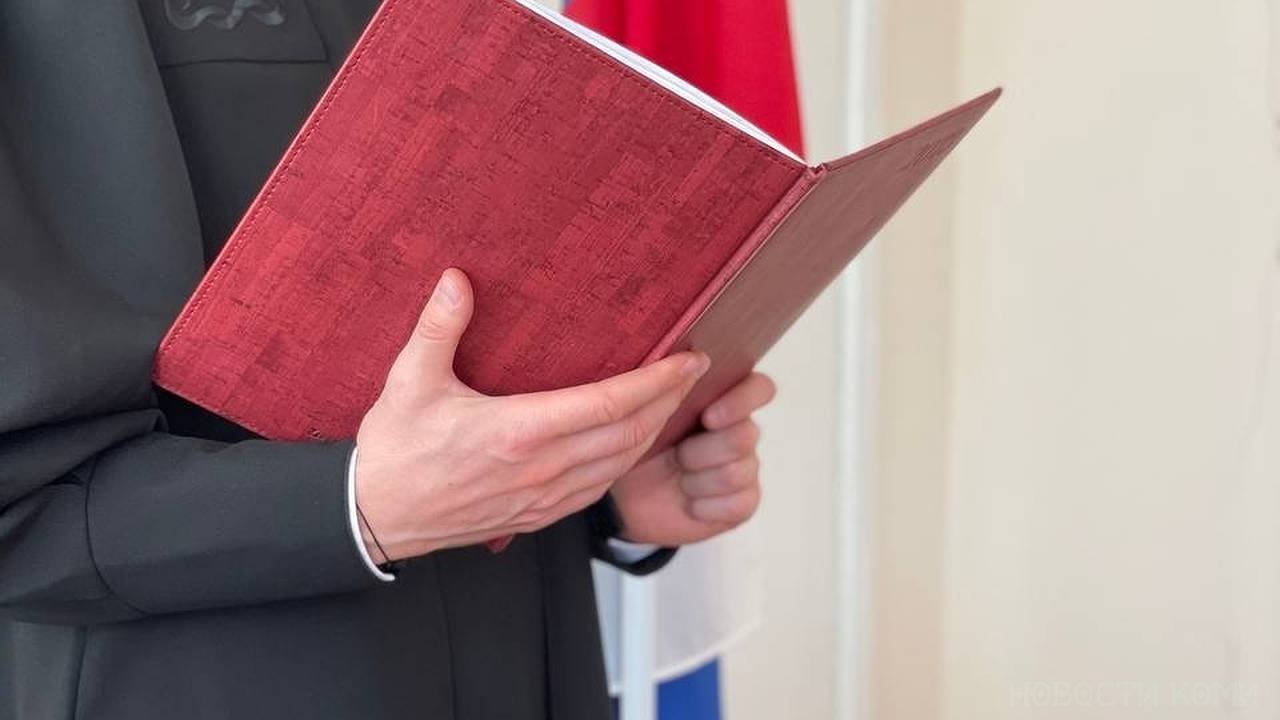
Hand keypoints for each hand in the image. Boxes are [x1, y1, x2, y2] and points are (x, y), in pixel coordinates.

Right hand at [354, 269, 708, 562]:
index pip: (609, 405)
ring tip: (672, 401)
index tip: (687, 360)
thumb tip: (457, 279)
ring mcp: (542, 498)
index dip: (657, 382)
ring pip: (619, 466)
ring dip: (653, 433)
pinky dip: (625, 464)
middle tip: (693, 372)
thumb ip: (438, 327)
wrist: (374, 517)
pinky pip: (597, 491)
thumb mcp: (408, 381)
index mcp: (518, 431)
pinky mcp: (536, 516)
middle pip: (629, 435)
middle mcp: (540, 469)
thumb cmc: (394, 451)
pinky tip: (631, 445)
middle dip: (669, 402)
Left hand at [608, 372, 775, 545]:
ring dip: (697, 479)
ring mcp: (744, 468)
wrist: (627, 499)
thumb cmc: (636, 448)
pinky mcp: (741, 503)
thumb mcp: (644, 416)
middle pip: (746, 435)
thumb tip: (684, 363)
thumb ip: (668, 388)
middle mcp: (740, 431)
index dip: (743, 400)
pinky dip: (705, 505)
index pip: (759, 388)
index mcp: (722, 400)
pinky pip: (738, 503)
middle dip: (701, 451)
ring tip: (678, 478)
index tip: (709, 416)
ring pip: (736, 471)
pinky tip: (688, 502)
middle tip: (676, 457)